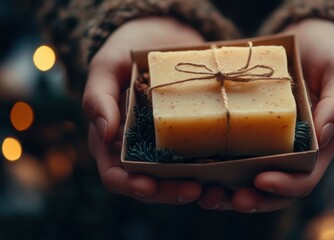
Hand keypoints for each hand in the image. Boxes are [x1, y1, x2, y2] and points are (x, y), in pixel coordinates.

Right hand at [84, 17, 204, 203]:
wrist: (159, 37)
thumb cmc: (124, 52)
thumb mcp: (106, 68)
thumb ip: (98, 99)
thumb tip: (105, 133)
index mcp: (113, 142)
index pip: (115, 175)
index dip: (130, 184)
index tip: (148, 185)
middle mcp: (139, 150)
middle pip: (151, 184)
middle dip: (170, 191)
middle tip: (194, 190)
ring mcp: (165, 145)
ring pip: (177, 178)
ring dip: (194, 187)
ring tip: (215, 189)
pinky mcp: (189, 136)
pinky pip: (199, 159)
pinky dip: (211, 171)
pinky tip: (227, 172)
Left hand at [199, 19, 333, 211]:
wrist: (305, 40)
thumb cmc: (328, 53)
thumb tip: (326, 133)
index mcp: (320, 145)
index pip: (304, 177)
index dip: (285, 185)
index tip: (261, 180)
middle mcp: (294, 151)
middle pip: (273, 189)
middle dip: (250, 198)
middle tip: (222, 198)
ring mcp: (270, 144)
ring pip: (249, 179)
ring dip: (227, 192)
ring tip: (204, 194)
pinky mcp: (250, 132)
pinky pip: (233, 156)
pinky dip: (216, 168)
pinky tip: (196, 170)